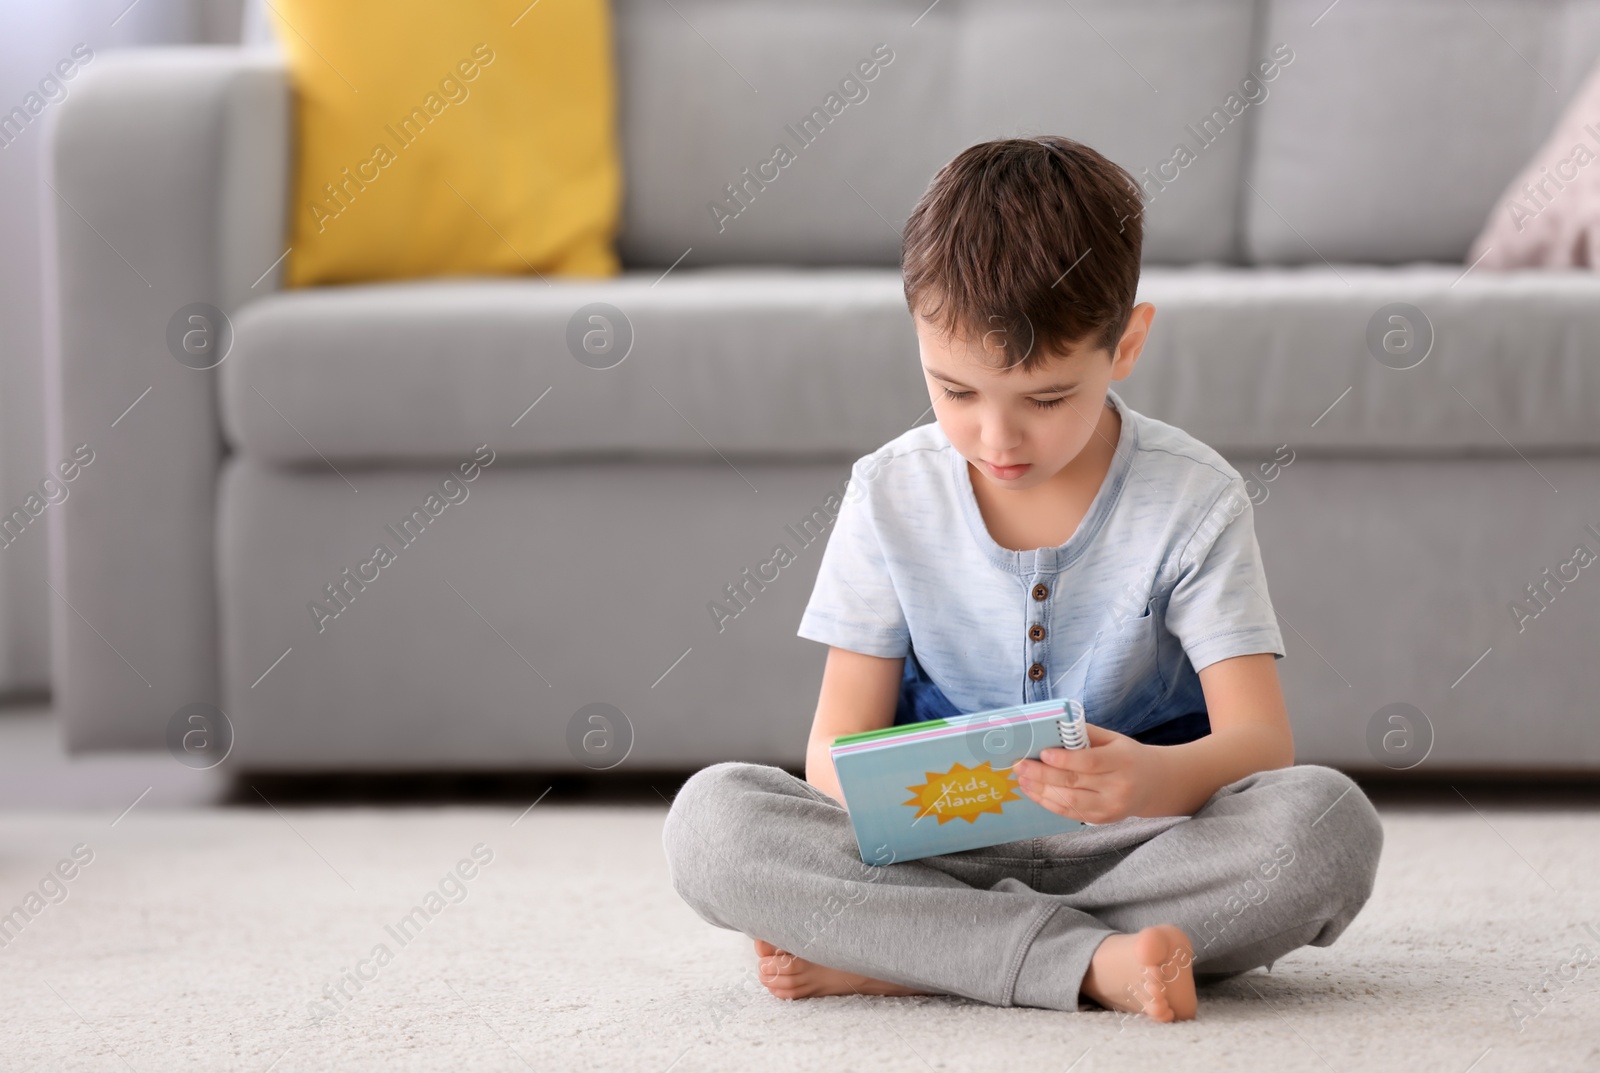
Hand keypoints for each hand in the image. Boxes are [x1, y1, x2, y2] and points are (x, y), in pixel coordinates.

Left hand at [1012, 723, 1165, 823]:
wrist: (1152, 784)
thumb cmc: (1126, 756)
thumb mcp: (1113, 738)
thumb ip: (1084, 733)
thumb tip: (1051, 728)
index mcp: (1122, 761)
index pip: (1090, 762)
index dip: (1064, 759)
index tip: (1042, 753)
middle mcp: (1118, 787)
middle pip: (1075, 782)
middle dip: (1042, 774)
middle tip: (1020, 766)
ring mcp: (1110, 807)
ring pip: (1069, 802)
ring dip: (1041, 791)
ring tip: (1022, 780)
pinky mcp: (1102, 820)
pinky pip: (1070, 813)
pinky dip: (1049, 803)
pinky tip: (1034, 792)